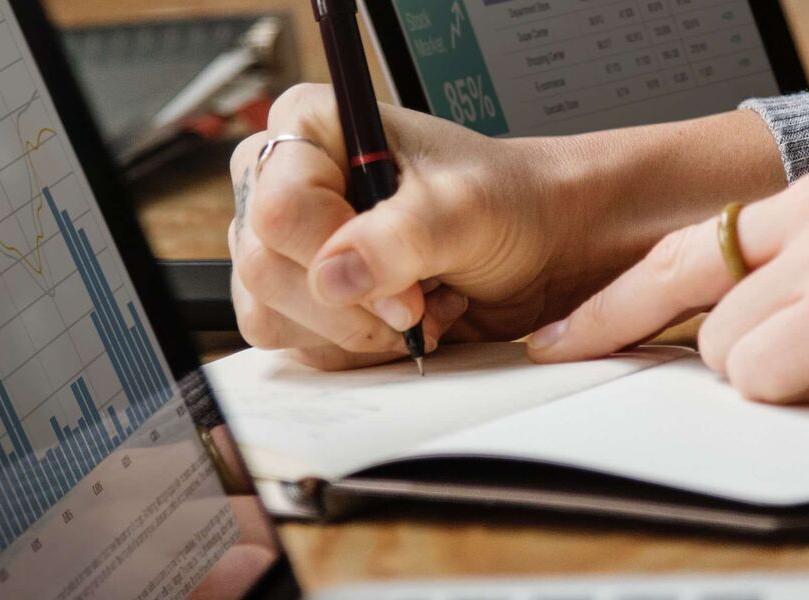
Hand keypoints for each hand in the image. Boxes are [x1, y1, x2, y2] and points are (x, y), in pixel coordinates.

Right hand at [228, 85, 781, 369]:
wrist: (544, 245)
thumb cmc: (510, 203)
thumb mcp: (466, 209)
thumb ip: (402, 237)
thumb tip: (335, 274)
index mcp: (312, 127)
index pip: (280, 208)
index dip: (336, 257)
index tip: (405, 284)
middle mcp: (287, 180)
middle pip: (265, 267)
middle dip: (349, 305)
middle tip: (417, 304)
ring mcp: (291, 243)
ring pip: (270, 312)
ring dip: (353, 331)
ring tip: (419, 306)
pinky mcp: (305, 295)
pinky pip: (296, 343)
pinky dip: (354, 348)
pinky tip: (404, 322)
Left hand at [528, 153, 808, 401]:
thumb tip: (778, 330)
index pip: (703, 236)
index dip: (628, 286)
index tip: (577, 320)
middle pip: (686, 280)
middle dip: (630, 326)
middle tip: (572, 354)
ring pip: (726, 342)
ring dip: (768, 374)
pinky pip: (765, 375)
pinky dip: (799, 393)